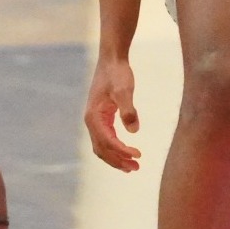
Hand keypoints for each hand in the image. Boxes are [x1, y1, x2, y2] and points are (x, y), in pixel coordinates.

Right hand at [84, 56, 141, 171]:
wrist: (112, 60)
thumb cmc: (117, 73)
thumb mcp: (125, 90)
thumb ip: (128, 110)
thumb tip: (134, 131)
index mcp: (94, 116)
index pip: (108, 141)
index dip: (122, 151)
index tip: (138, 155)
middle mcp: (91, 121)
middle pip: (102, 150)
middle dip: (118, 161)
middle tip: (136, 168)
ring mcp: (95, 120)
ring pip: (102, 147)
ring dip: (116, 158)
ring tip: (133, 166)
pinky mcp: (101, 118)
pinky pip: (106, 139)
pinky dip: (115, 149)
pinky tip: (127, 152)